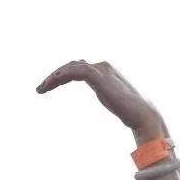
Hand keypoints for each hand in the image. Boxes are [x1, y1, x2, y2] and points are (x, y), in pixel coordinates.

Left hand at [37, 60, 164, 141]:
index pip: (75, 68)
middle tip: (39, 89)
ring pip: (71, 67)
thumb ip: (103, 91)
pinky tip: (53, 82)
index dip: (59, 76)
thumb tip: (104, 94)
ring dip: (54, 77)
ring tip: (41, 88)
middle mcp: (102, 66)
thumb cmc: (128, 110)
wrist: (140, 114)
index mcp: (103, 71)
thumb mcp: (110, 97)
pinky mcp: (100, 77)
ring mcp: (101, 70)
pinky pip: (77, 70)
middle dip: (53, 76)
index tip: (45, 88)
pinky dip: (63, 74)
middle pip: (70, 65)